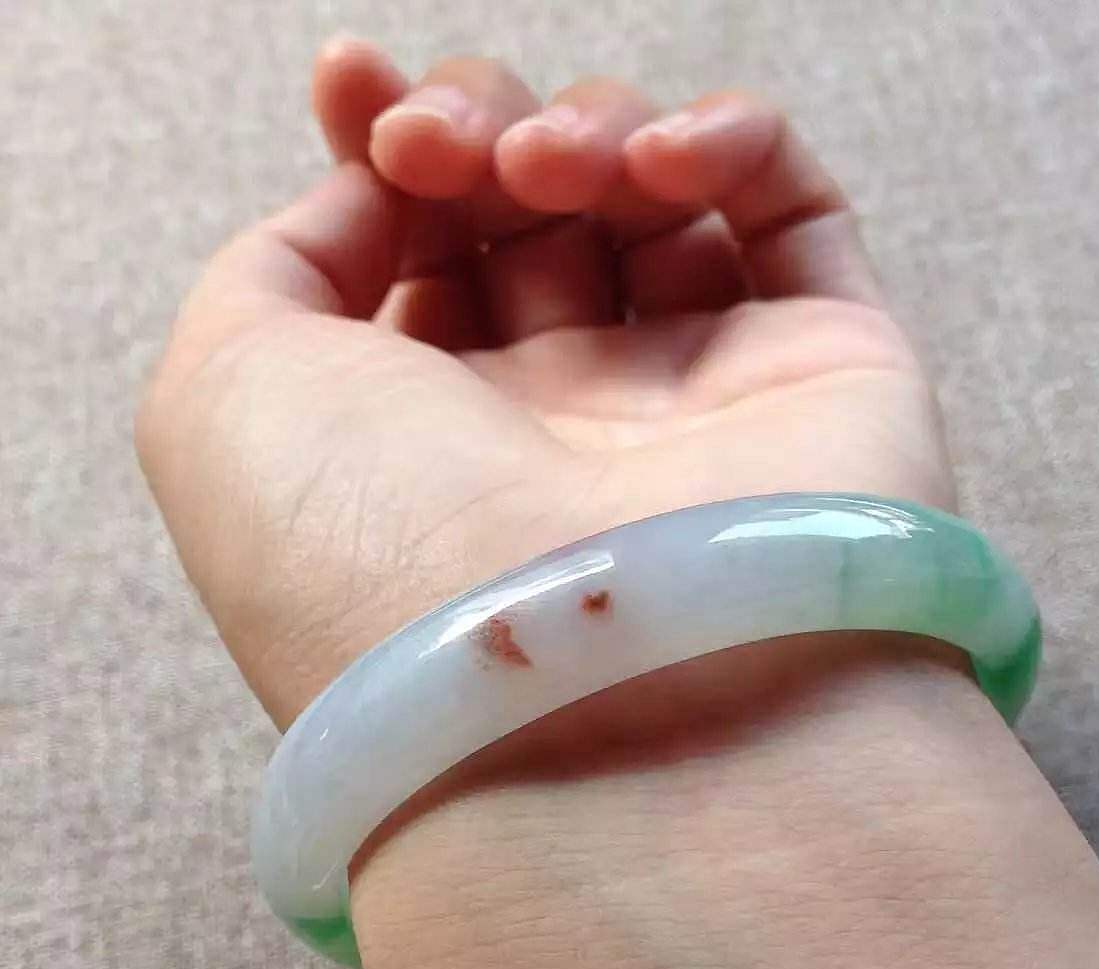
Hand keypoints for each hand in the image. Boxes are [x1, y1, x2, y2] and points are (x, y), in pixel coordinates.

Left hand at [138, 43, 952, 726]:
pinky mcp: (829, 378)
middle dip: (477, 126)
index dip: (384, 143)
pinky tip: (669, 163)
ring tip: (549, 170)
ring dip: (589, 130)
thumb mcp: (220, 404)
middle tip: (448, 148)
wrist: (590, 705)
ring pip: (657, 198)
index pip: (418, 253)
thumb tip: (377, 195)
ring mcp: (699, 404)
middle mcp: (564, 429)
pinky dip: (734, 140)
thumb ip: (274, 270)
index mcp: (428, 442)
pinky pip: (797, 216)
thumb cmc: (378, 567)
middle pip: (531, 210)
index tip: (355, 85)